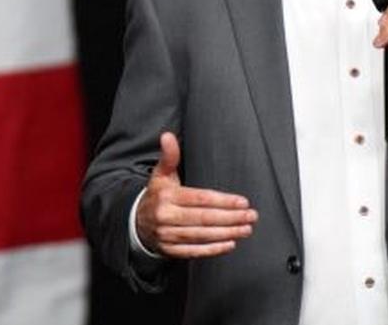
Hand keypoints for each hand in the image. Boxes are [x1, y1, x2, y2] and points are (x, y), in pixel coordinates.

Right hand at [135, 132, 257, 257]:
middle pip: (204, 218)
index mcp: (166, 196)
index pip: (200, 199)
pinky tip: (230, 243)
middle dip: (231, 218)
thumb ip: (169, 156)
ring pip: (201, 236)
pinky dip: (214, 249)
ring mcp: (167, 235)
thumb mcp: (160, 174)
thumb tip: (167, 136)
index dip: (223, 201)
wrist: (136, 222)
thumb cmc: (157, 195)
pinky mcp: (169, 250)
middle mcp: (166, 216)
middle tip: (251, 216)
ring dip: (227, 233)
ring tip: (246, 229)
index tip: (242, 202)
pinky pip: (194, 251)